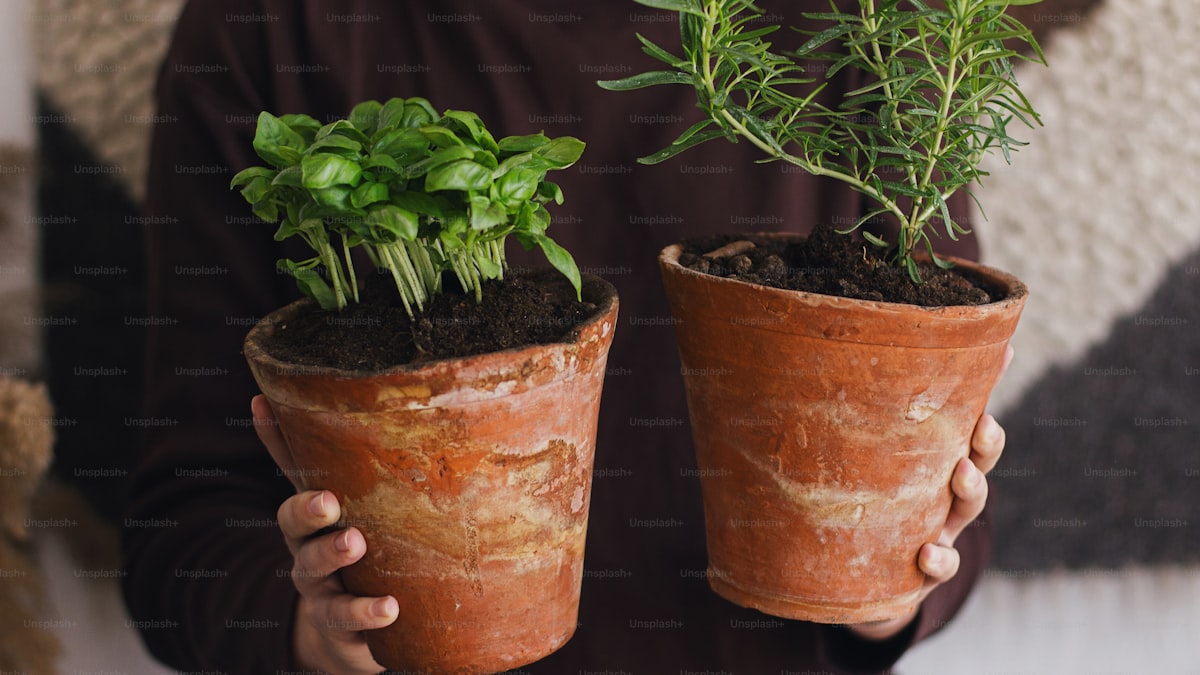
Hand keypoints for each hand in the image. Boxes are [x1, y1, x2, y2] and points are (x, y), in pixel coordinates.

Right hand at [253, 395, 397, 673]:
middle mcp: (308, 544)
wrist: (358, 631)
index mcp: (318, 512)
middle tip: (328, 500)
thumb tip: (423, 412)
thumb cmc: (375, 558)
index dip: (273, 436)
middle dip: (306, 507)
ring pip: (311, 568)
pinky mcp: (337, 623)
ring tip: (354, 544)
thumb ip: (387, 479)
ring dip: (329, 554)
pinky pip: (344, 618)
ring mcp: (319, 585)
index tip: (261, 403)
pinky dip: (365, 613)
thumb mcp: (377, 514)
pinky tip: (389, 608)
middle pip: (292, 521)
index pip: (293, 468)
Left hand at [847, 345, 1012, 640]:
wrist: (868, 574)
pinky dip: (940, 560)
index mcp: (943, 468)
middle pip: (978, 467)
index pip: (972, 437)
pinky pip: (940, 565)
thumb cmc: (886, 504)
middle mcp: (948, 499)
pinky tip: (927, 552)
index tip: (988, 401)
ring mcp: (941, 532)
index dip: (985, 417)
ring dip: (970, 490)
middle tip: (979, 426)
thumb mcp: (895, 462)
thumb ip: (907, 420)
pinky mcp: (925, 570)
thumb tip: (927, 362)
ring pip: (966, 511)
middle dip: (983, 450)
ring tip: (960, 474)